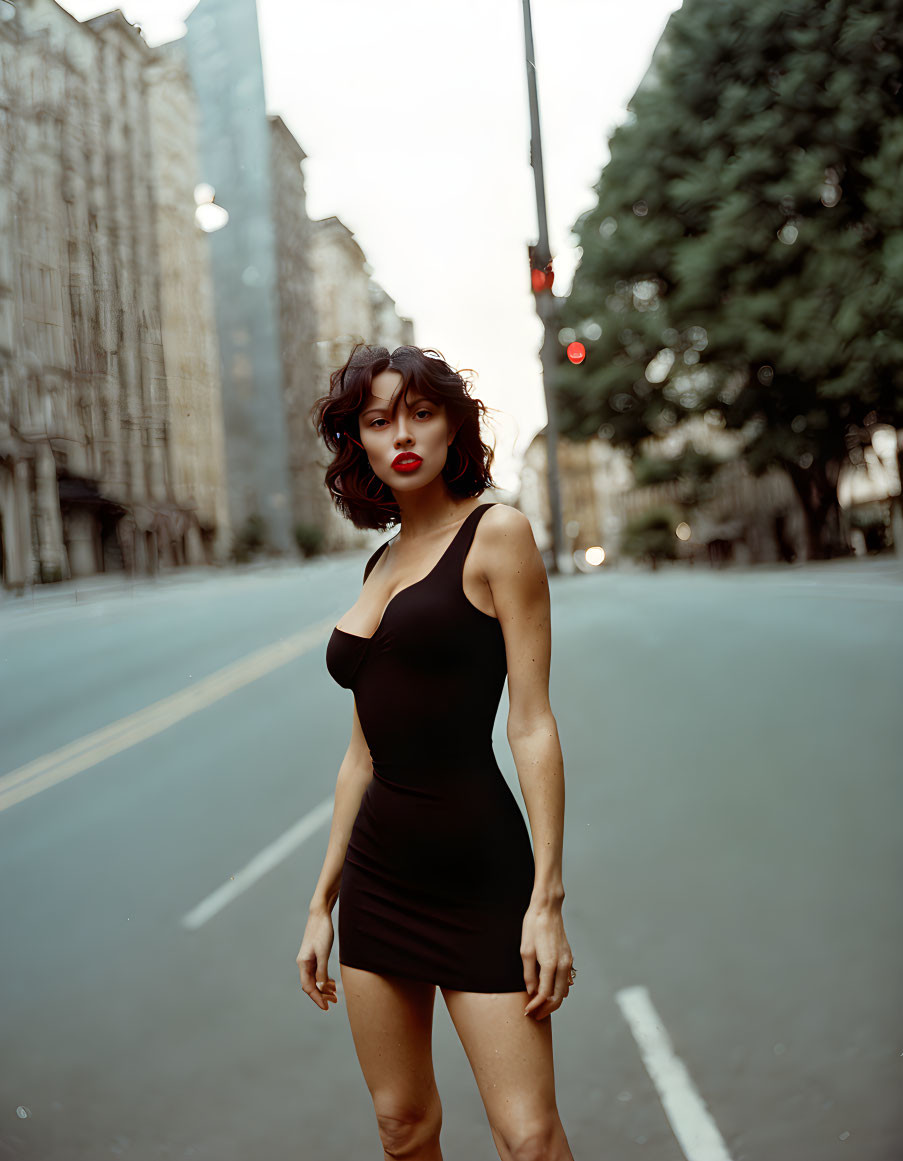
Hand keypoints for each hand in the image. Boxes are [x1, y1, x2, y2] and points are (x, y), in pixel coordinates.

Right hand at [296, 907, 338, 1010]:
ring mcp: (309, 959)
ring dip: (324, 988)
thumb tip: (322, 987)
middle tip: (333, 1002)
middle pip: (311, 985)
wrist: (320, 914)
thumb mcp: (323, 952)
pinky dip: (324, 979)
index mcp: (303, 963)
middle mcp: (304, 963)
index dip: (317, 998)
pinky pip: (318, 972)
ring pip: (315, 979)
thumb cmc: (322, 931)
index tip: (326, 1007)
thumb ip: (322, 970)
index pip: (308, 987)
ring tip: (335, 995)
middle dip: (321, 995)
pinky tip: (332, 983)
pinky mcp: (314, 955)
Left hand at [520, 901, 573, 1020]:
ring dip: (553, 1002)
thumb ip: (529, 974)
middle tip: (534, 1015)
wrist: (547, 909)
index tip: (526, 1011)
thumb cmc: (533, 927)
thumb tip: (531, 992)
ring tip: (539, 1007)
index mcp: (550, 964)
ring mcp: (567, 961)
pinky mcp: (568, 957)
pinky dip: (558, 991)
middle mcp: (562, 965)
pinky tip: (549, 993)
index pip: (545, 995)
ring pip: (564, 991)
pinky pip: (566, 980)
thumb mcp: (525, 950)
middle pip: (558, 998)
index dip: (535, 1006)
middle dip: (546, 1010)